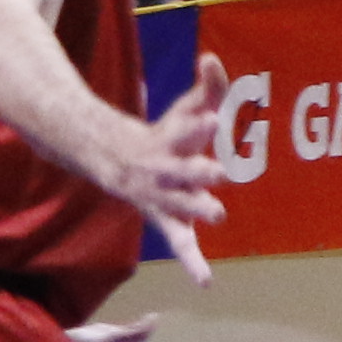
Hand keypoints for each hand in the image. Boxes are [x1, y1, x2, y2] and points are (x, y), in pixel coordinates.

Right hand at [109, 56, 242, 283]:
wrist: (120, 165)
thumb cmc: (167, 135)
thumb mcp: (186, 108)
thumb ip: (208, 86)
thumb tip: (211, 59)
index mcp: (172, 142)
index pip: (187, 130)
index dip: (199, 126)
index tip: (215, 118)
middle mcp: (166, 171)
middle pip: (184, 171)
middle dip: (201, 171)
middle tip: (221, 171)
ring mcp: (165, 198)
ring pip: (181, 206)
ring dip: (197, 209)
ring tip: (218, 215)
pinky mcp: (170, 221)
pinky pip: (180, 245)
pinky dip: (192, 264)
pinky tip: (205, 282)